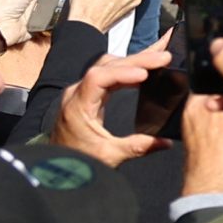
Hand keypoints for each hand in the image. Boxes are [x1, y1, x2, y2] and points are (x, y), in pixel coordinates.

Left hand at [48, 43, 170, 165]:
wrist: (58, 165)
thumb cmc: (77, 160)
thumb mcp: (108, 156)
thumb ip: (137, 147)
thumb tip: (165, 142)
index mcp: (77, 106)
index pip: (98, 78)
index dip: (122, 72)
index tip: (145, 74)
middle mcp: (78, 92)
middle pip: (107, 66)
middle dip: (137, 60)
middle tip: (164, 57)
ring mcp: (83, 90)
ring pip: (108, 66)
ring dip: (134, 60)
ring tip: (159, 56)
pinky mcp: (89, 93)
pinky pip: (109, 73)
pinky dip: (128, 68)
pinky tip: (145, 67)